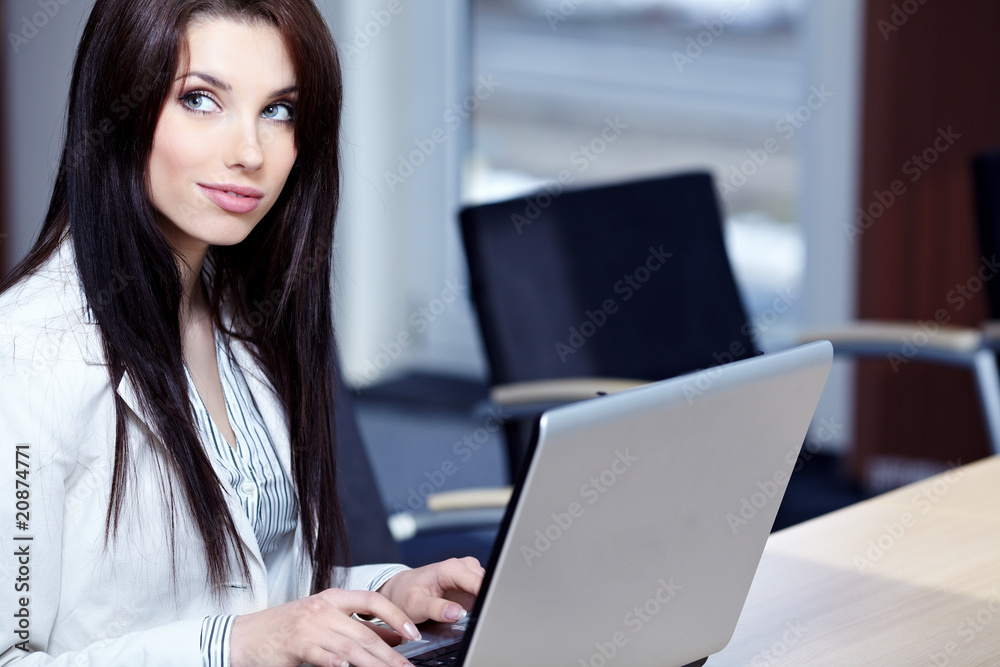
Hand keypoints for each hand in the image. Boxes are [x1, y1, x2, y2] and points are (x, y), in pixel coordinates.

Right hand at [230, 588, 418, 666]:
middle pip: (365, 633)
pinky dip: (337, 663)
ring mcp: (310, 626)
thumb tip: (394, 636)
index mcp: (333, 598)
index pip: (373, 600)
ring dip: (373, 665)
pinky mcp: (296, 644)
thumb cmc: (287, 630)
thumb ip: (356, 627)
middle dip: (391, 654)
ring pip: (350, 647)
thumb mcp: (323, 621)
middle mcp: (324, 609)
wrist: (245, 636)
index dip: (396, 616)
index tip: (414, 634)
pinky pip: (322, 655)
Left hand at [376, 557, 484, 624]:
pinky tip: (475, 612)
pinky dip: (483, 603)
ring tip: (476, 616)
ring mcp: (468, 575)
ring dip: (486, 602)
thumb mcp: (415, 605)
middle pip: (488, 583)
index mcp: (450, 569)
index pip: (479, 581)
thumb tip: (458, 613)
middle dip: (489, 600)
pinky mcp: (470, 585)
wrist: (400, 590)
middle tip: (482, 619)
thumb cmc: (405, 594)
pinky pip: (484, 592)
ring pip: (489, 588)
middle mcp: (462, 567)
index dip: (488, 596)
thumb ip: (436, 609)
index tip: (489, 612)